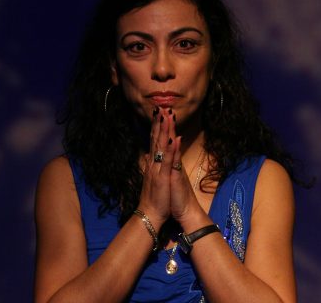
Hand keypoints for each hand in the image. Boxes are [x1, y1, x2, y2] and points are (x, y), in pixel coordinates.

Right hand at [137, 107, 174, 227]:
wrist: (150, 213)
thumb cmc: (154, 196)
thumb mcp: (152, 177)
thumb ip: (150, 164)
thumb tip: (147, 154)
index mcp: (153, 162)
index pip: (154, 140)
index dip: (156, 126)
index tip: (158, 113)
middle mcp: (153, 162)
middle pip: (156, 139)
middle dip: (159, 122)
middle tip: (161, 107)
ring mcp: (157, 168)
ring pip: (161, 145)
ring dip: (164, 129)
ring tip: (167, 115)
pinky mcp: (163, 176)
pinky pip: (168, 160)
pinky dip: (170, 148)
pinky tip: (174, 137)